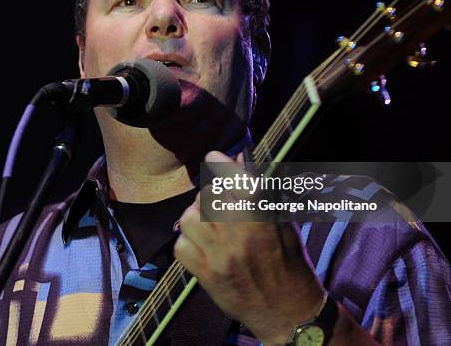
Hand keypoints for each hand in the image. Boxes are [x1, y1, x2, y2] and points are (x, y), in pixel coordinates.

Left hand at [174, 150, 325, 345]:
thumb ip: (260, 190)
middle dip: (210, 194)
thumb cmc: (289, 263)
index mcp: (261, 216)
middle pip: (206, 195)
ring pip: (188, 218)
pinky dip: (188, 242)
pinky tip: (203, 246)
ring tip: (210, 226)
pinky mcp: (205, 275)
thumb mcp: (283, 223)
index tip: (213, 157)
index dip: (219, 162)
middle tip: (219, 204)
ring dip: (196, 217)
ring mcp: (219, 255)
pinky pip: (181, 245)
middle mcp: (238, 233)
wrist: (288, 312)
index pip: (231, 176)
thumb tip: (240, 158)